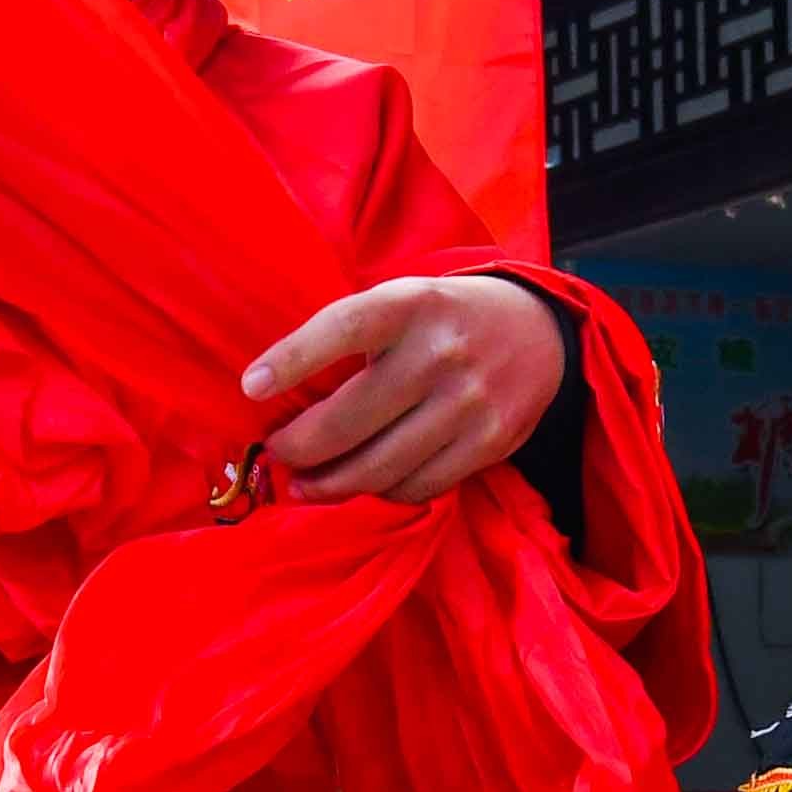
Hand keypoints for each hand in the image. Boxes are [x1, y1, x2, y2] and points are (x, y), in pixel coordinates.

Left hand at [242, 272, 570, 505]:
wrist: (540, 330)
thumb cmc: (445, 317)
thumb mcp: (404, 299)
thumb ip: (355, 334)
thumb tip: (277, 392)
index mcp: (410, 304)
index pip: (344, 328)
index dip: (294, 358)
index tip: (251, 387)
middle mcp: (441, 352)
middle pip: (351, 420)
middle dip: (300, 448)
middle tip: (279, 453)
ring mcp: (470, 402)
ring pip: (381, 466)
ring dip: (331, 484)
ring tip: (307, 484)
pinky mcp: (492, 442)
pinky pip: (419, 486)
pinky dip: (382, 492)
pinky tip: (366, 483)